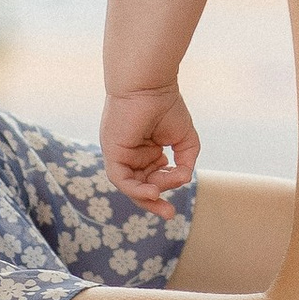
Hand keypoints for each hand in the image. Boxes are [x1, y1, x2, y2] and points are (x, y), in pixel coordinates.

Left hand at [102, 85, 201, 212]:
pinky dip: (135, 189)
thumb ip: (186, 161)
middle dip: (154, 203)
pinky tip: (153, 191)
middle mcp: (130, 155)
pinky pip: (121, 179)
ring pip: (133, 185)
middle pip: (140, 187)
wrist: (149, 84)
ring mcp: (120, 154)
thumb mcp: (184, 139)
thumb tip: (184, 180)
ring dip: (149, 193)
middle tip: (170, 215)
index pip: (153, 178)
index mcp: (145, 151)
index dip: (167, 186)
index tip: (183, 182)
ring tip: (162, 194)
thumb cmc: (165, 104)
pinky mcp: (112, 152)